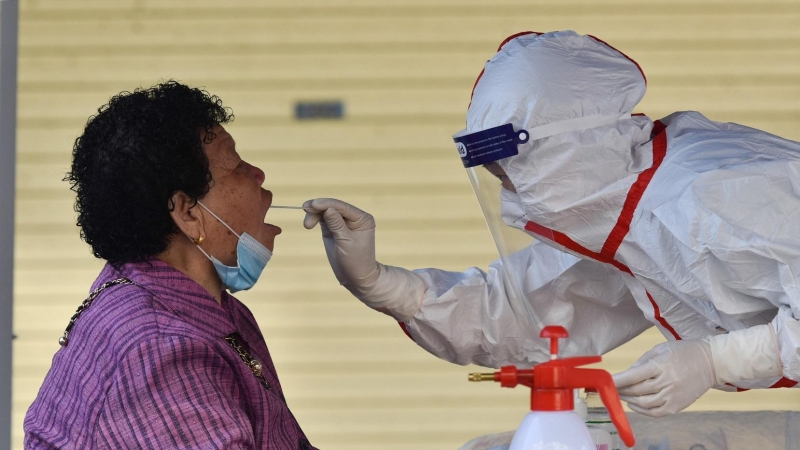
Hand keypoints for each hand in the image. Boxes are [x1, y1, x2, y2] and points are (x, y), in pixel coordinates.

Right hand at [303, 198, 425, 320]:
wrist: (356, 278)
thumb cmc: (355, 261)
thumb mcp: (345, 243)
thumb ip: (336, 224)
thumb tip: (328, 208)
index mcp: (362, 219)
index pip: (343, 207)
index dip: (327, 204)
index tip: (313, 204)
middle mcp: (354, 218)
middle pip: (333, 207)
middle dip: (319, 208)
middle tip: (305, 209)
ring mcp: (343, 222)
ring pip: (326, 211)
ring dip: (314, 214)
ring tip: (307, 225)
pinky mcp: (333, 228)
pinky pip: (323, 219)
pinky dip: (315, 219)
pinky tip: (309, 223)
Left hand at [613, 339, 714, 416]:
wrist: (711, 363)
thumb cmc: (683, 352)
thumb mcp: (660, 350)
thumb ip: (642, 362)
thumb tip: (625, 375)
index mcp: (661, 365)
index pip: (633, 376)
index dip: (617, 380)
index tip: (605, 381)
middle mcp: (666, 382)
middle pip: (636, 390)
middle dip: (620, 389)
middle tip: (611, 387)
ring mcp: (672, 396)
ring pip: (643, 403)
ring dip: (628, 400)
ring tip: (621, 394)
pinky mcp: (677, 406)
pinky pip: (654, 413)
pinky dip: (641, 410)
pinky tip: (634, 404)